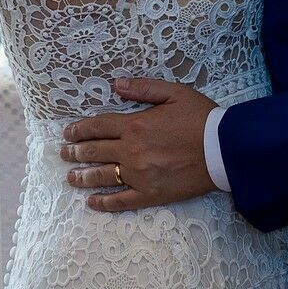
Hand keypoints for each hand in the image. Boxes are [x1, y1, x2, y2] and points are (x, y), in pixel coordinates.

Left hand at [61, 78, 216, 211]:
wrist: (224, 150)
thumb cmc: (201, 118)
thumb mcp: (174, 92)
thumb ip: (143, 88)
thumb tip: (116, 85)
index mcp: (135, 125)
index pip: (98, 127)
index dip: (79, 130)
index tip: (67, 133)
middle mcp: (131, 151)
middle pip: (95, 152)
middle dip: (75, 152)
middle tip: (63, 153)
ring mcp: (139, 175)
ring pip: (102, 176)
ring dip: (83, 176)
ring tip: (70, 177)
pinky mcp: (150, 194)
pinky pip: (121, 201)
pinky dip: (104, 203)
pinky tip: (92, 202)